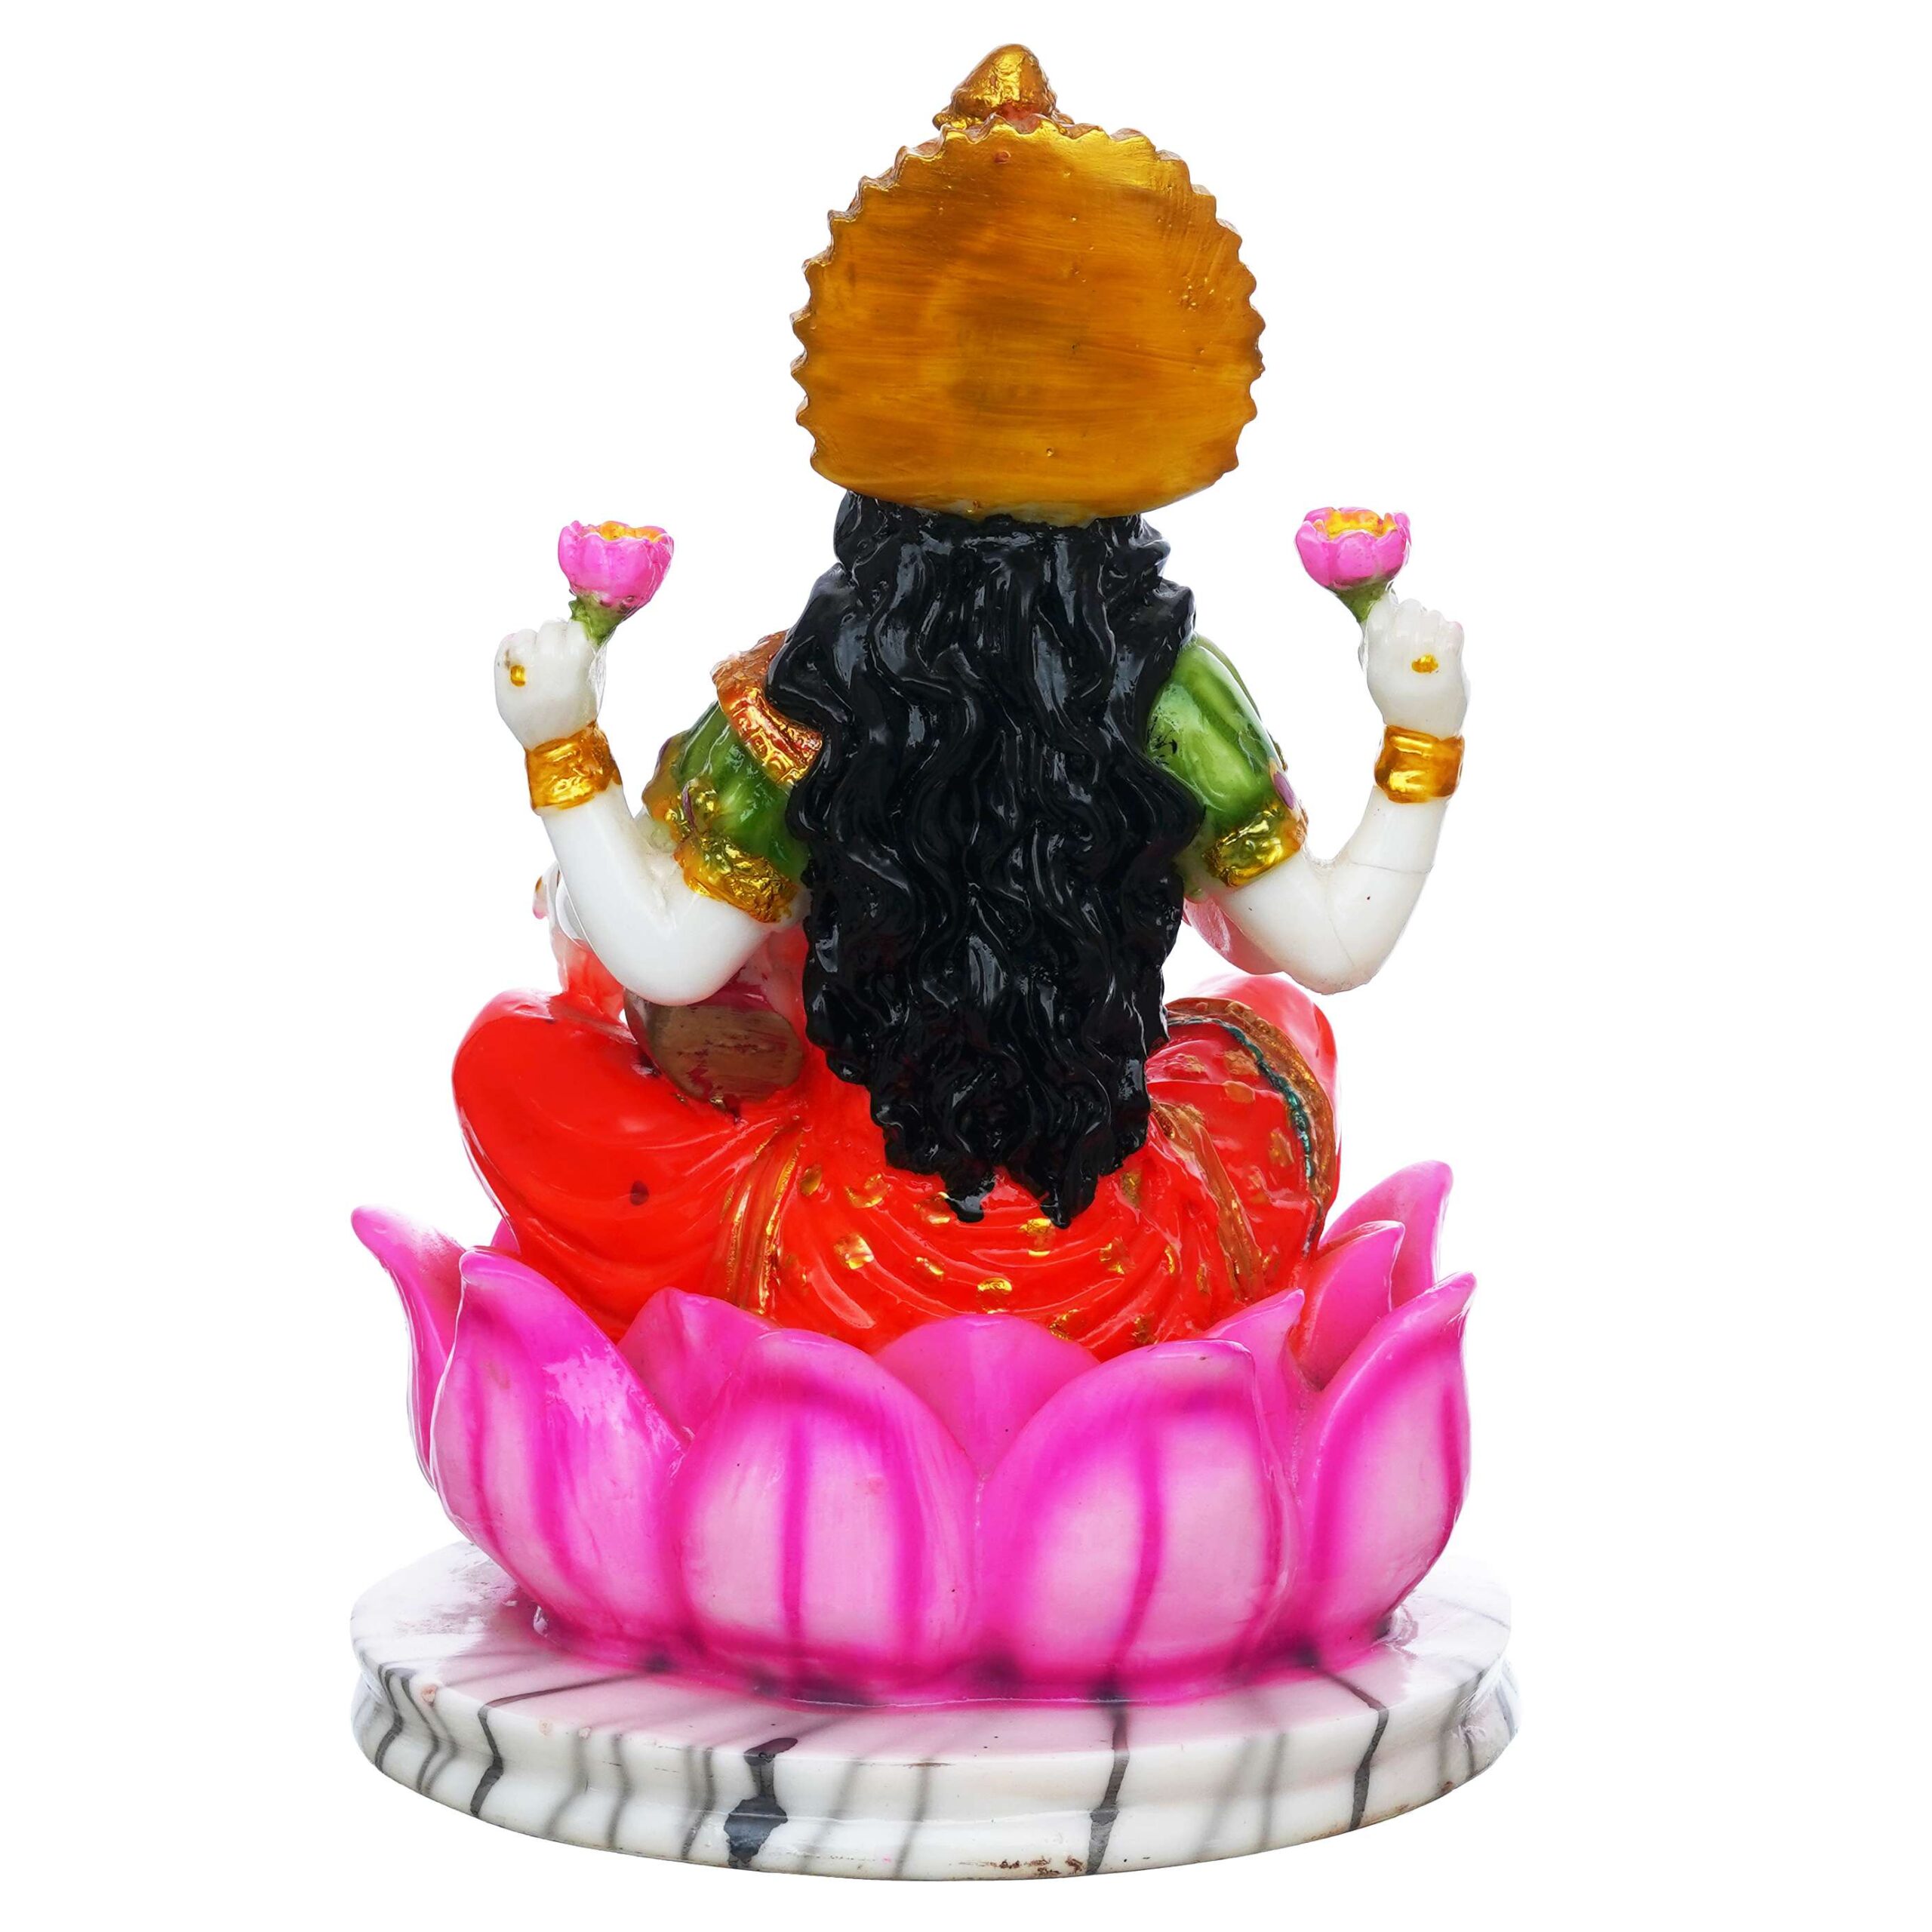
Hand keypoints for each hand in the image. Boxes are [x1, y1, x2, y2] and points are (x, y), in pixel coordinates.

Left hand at [494, 618, 603, 749]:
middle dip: (554, 640)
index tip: (576, 649)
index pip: (576, 626)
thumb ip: (592, 650)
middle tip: (556, 661)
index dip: (576, 636)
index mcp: (576, 656)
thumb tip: (588, 623)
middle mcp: (549, 655)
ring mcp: (523, 662)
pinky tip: (522, 667)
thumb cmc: (578, 711)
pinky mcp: (502, 669)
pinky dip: (513, 649)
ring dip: (533, 644)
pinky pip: (506, 642)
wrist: (554, 743)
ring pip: (526, 633)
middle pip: (551, 626)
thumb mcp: (595, 680)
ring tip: (537, 667)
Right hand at [1361, 595, 1468, 738]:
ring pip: (1434, 616)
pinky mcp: (1451, 666)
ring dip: (1436, 626)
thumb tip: (1385, 605)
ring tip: (1433, 647)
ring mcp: (1425, 660)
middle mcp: (1396, 657)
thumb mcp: (1376, 675)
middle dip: (1417, 616)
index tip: (1398, 622)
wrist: (1423, 733)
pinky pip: (1454, 630)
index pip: (1381, 612)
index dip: (1392, 611)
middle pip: (1410, 608)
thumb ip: (1374, 643)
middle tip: (1420, 634)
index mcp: (1376, 658)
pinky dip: (1452, 635)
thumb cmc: (1399, 701)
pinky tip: (1447, 649)